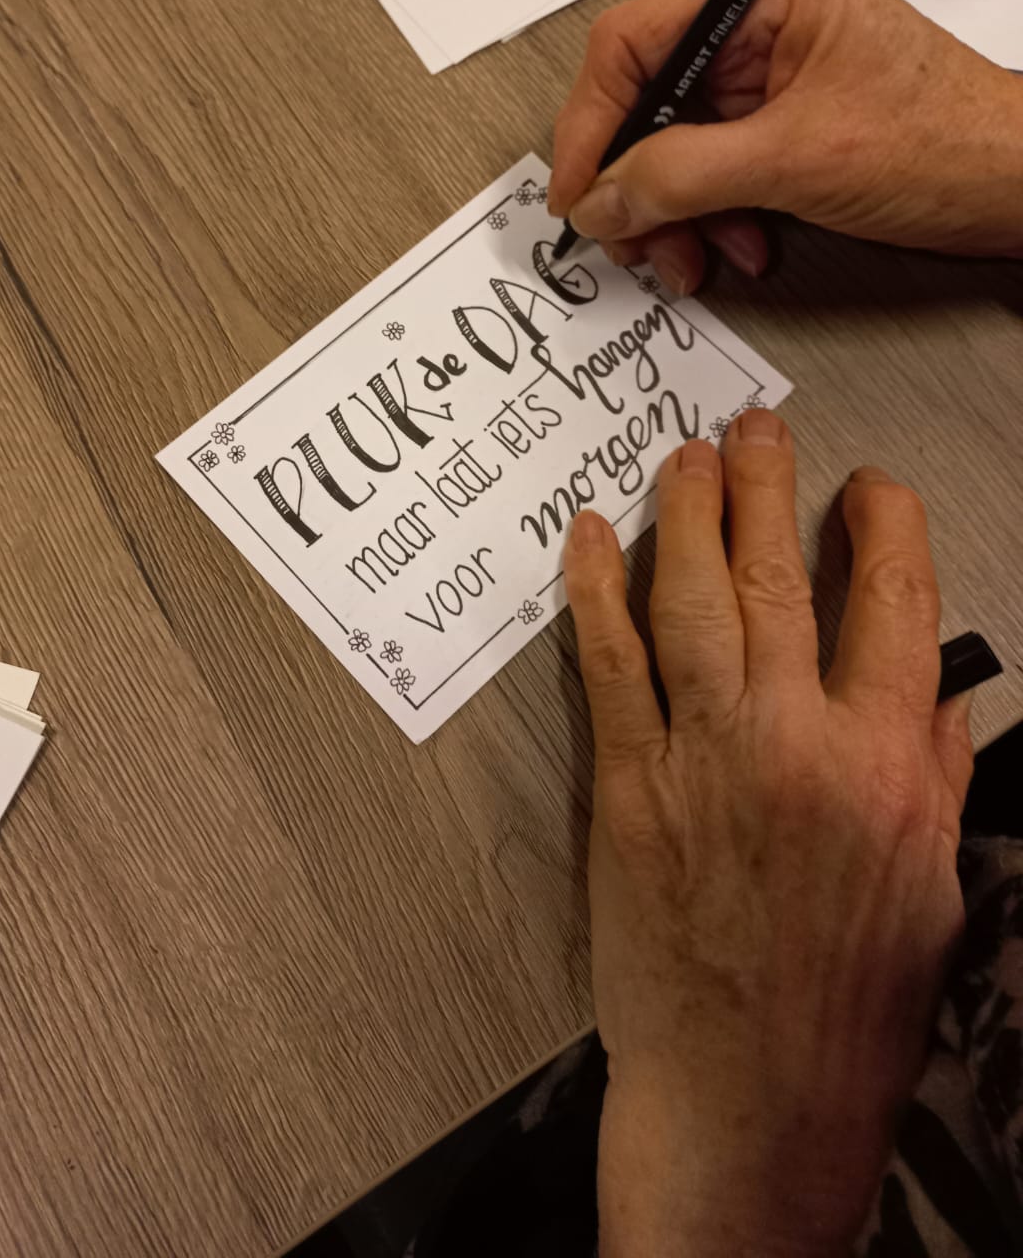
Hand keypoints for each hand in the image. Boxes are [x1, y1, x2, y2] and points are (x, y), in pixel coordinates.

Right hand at [549, 0, 1022, 294]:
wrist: (1015, 188)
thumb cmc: (943, 141)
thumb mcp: (793, 159)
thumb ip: (681, 175)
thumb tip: (601, 195)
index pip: (632, 45)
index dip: (591, 122)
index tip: (578, 190)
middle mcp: (760, 30)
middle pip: (647, 104)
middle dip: (637, 183)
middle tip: (632, 238)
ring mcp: (770, 83)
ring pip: (674, 150)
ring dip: (674, 215)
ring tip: (692, 258)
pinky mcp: (782, 131)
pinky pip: (713, 176)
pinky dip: (711, 220)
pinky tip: (737, 249)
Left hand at [562, 410, 973, 1257]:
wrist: (751, 1095)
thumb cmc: (850, 1002)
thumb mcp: (932, 885)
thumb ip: (933, 773)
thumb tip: (931, 689)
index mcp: (888, 762)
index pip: (896, 598)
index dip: (880, 522)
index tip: (867, 487)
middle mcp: (798, 740)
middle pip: (780, 575)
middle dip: (767, 484)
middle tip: (755, 429)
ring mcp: (705, 757)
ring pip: (693, 599)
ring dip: (688, 513)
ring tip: (685, 455)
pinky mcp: (628, 787)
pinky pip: (609, 663)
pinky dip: (598, 590)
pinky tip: (593, 536)